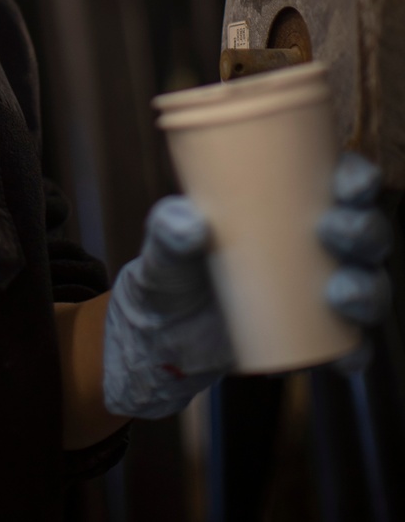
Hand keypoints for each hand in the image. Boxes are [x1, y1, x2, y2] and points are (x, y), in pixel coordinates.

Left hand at [103, 155, 393, 420]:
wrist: (165, 332)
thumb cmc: (173, 266)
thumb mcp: (163, 242)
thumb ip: (168, 227)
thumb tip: (190, 223)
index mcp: (292, 202)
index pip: (342, 179)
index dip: (357, 177)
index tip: (345, 184)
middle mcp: (319, 243)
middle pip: (366, 231)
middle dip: (362, 229)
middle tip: (332, 231)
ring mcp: (322, 291)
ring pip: (369, 284)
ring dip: (367, 288)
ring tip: (339, 293)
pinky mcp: (318, 338)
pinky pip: (353, 346)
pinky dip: (355, 352)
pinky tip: (345, 355)